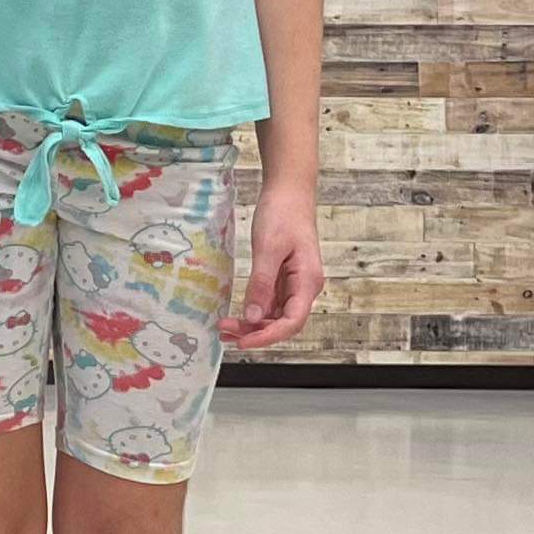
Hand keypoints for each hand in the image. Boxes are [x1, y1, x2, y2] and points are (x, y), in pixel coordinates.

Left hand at [226, 181, 323, 349]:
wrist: (288, 191)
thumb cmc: (282, 215)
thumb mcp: (268, 249)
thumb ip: (261, 284)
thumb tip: (254, 316)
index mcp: (307, 281)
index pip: (292, 321)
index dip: (268, 336)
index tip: (243, 342)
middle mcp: (304, 286)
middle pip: (283, 322)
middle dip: (256, 332)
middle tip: (225, 333)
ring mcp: (295, 282)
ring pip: (276, 314)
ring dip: (253, 324)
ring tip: (225, 327)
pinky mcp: (284, 277)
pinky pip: (271, 301)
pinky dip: (254, 310)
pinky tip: (237, 313)